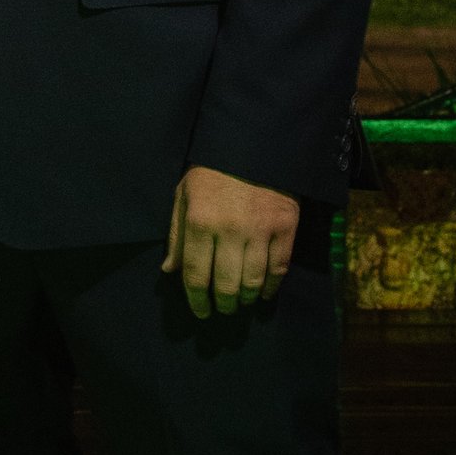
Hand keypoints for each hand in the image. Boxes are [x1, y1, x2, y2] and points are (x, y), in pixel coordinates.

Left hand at [162, 165, 297, 315]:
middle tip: (223, 309)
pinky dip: (272, 286)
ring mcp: (260, 229)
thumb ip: (176, 234)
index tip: (201, 312)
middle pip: (226, 284)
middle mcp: (229, 230)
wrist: (255, 143)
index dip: (197, 300)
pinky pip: (279, 267)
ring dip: (246, 299)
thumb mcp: (184, 195)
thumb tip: (169, 271)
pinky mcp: (285, 226)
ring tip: (242, 303)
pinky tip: (264, 293)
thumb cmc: (212, 171)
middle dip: (224, 304)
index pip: (196, 275)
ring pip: (253, 280)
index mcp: (200, 222)